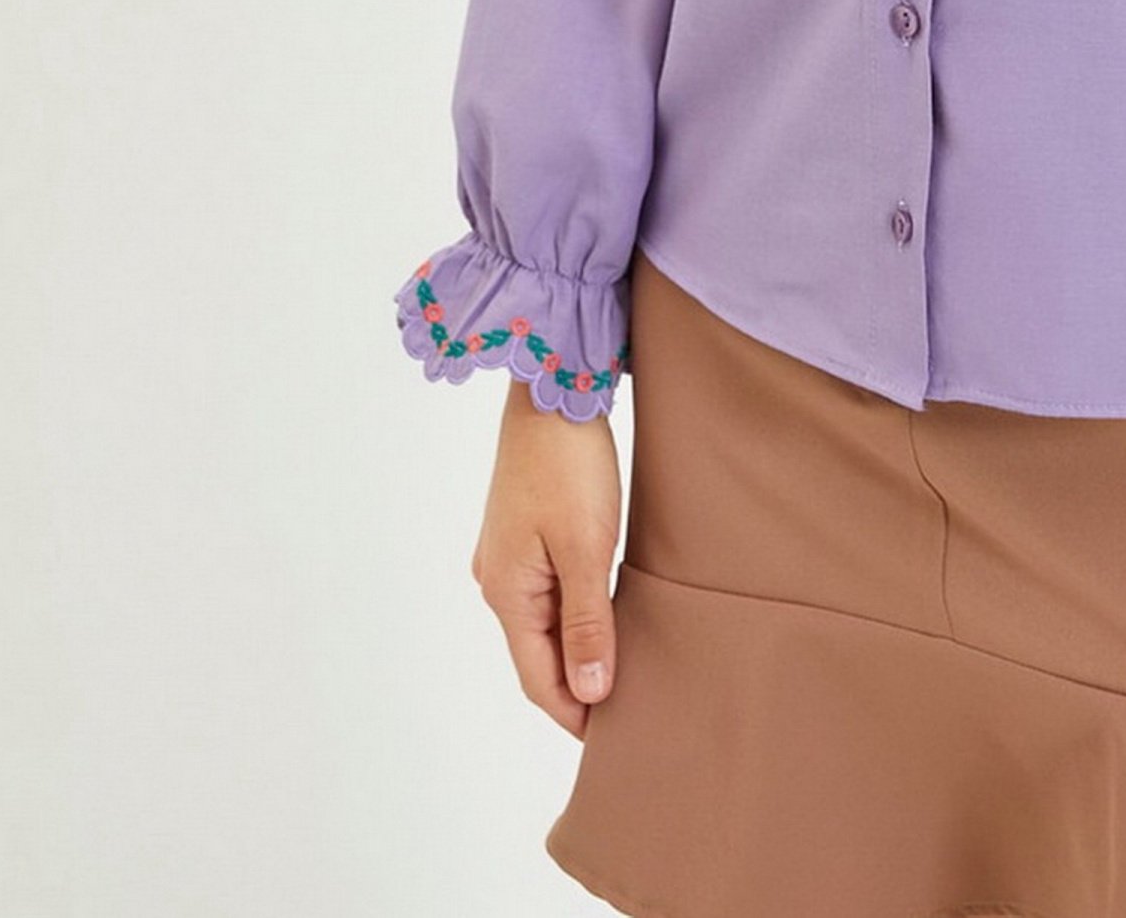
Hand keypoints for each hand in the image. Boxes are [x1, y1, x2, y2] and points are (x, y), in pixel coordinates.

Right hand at [470, 377, 624, 737]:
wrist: (552, 387)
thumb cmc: (568, 464)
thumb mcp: (585, 547)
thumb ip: (586, 624)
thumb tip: (587, 694)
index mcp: (505, 593)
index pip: (538, 680)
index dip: (574, 713)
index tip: (614, 738)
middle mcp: (496, 580)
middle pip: (538, 655)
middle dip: (577, 685)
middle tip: (628, 709)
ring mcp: (507, 554)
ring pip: (544, 622)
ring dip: (578, 648)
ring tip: (624, 668)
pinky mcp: (523, 531)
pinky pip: (548, 590)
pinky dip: (575, 613)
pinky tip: (607, 614)